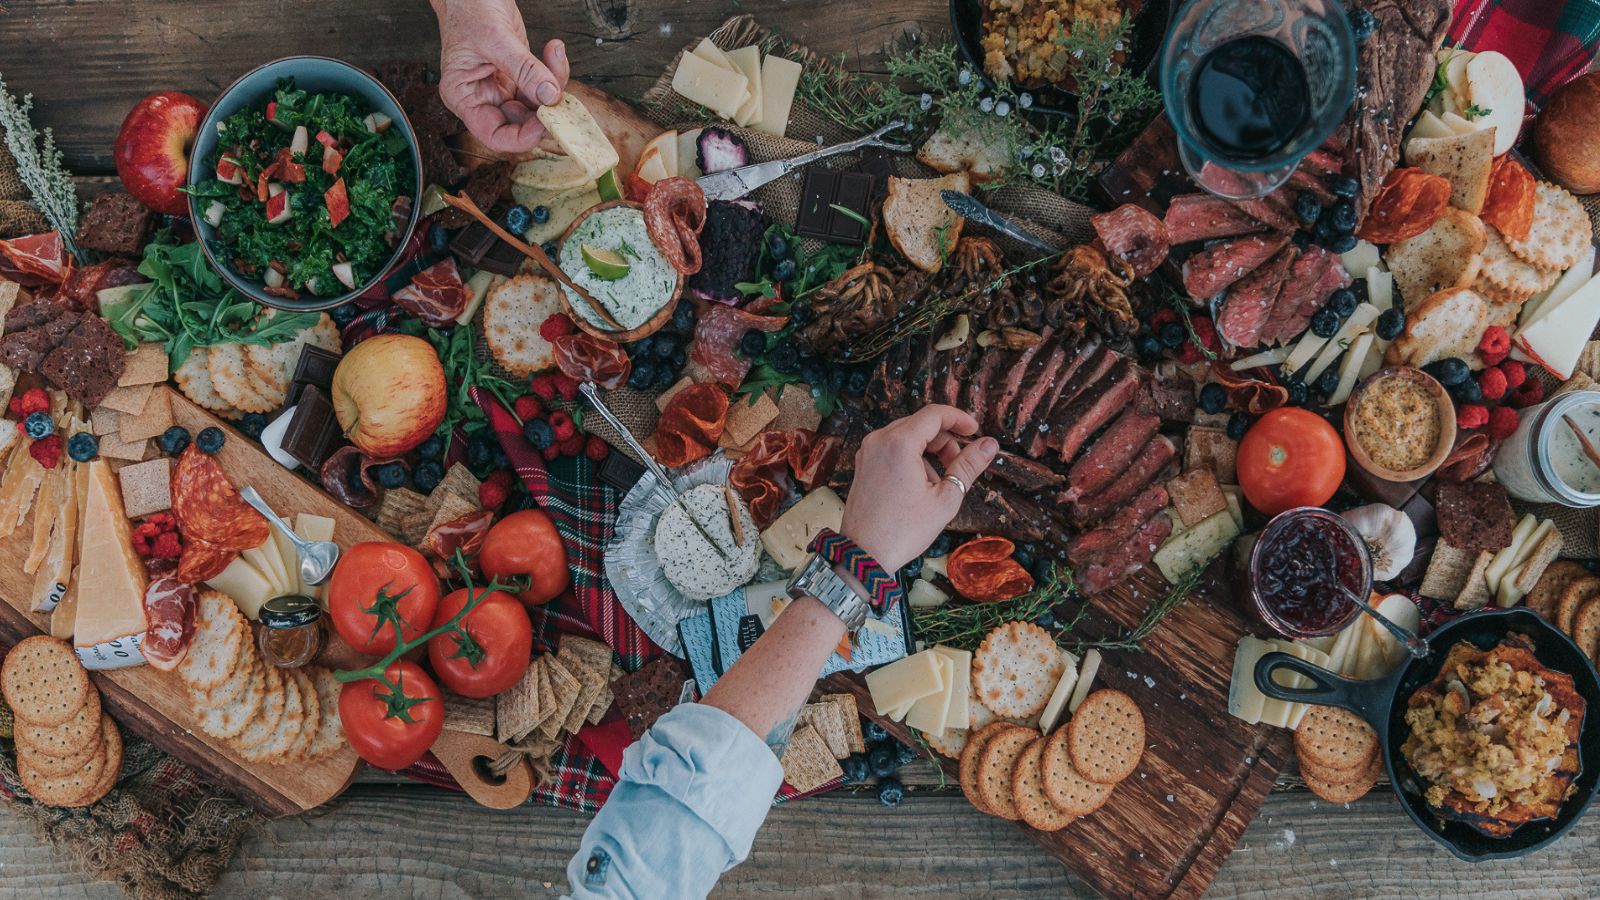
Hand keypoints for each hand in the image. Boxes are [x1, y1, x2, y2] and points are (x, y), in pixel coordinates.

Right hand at [432, 0, 569, 152]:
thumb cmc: (468, 8)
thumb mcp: (496, 39)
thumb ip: (525, 70)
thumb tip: (549, 95)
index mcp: (464, 97)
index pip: (494, 135)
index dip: (521, 137)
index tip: (544, 123)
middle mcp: (482, 97)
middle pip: (520, 123)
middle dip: (544, 109)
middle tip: (561, 92)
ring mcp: (502, 87)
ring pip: (536, 105)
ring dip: (553, 86)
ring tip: (554, 55)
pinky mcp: (518, 75)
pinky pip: (541, 86)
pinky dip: (554, 72)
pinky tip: (554, 50)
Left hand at [840, 405, 998, 572]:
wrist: (864, 554)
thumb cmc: (903, 530)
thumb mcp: (945, 498)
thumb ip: (968, 466)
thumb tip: (989, 444)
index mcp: (899, 443)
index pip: (934, 414)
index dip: (959, 419)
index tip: (975, 431)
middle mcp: (879, 440)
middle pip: (921, 424)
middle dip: (945, 439)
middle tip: (959, 465)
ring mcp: (868, 451)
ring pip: (907, 435)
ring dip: (929, 449)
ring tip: (940, 481)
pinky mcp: (863, 463)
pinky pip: (893, 448)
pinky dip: (912, 457)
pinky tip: (921, 484)